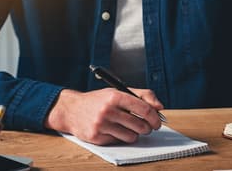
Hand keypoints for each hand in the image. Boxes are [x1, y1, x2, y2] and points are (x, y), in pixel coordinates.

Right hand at [44, 87, 164, 144]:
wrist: (72, 110)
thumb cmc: (98, 100)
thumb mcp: (118, 91)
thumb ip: (142, 95)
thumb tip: (160, 106)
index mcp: (115, 96)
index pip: (144, 109)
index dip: (155, 117)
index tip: (157, 121)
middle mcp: (108, 110)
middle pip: (140, 125)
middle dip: (147, 128)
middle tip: (146, 127)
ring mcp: (101, 125)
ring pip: (131, 136)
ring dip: (135, 134)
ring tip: (130, 128)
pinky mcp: (97, 137)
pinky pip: (119, 141)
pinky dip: (120, 137)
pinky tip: (114, 130)